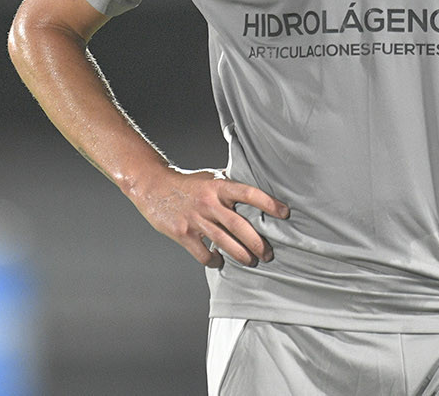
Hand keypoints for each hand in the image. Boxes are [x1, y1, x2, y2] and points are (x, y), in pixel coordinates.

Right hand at [127, 166, 289, 268]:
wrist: (153, 186)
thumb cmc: (186, 183)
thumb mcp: (210, 177)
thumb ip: (230, 184)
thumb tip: (256, 186)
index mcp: (219, 186)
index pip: (249, 193)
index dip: (269, 203)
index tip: (285, 213)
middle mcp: (209, 203)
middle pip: (240, 226)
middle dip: (258, 243)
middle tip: (269, 254)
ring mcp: (196, 219)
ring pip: (224, 243)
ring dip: (241, 256)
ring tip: (251, 261)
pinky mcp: (183, 233)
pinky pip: (203, 254)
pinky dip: (214, 261)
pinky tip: (218, 261)